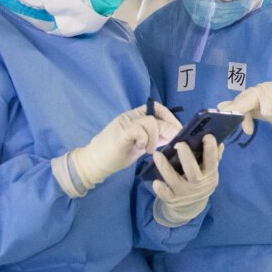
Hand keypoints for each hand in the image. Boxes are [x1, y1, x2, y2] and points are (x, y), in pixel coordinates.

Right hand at [54, 103, 178, 197]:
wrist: (93, 163)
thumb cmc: (115, 155)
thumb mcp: (139, 146)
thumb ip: (153, 139)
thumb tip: (171, 136)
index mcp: (134, 117)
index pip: (156, 108)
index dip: (169, 117)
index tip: (177, 130)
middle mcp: (130, 117)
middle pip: (156, 115)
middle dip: (169, 129)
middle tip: (171, 142)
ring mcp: (125, 123)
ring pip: (150, 121)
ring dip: (155, 137)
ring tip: (149, 150)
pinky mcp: (121, 132)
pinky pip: (139, 130)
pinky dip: (145, 140)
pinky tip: (141, 149)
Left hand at [152, 134, 224, 226]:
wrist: (191, 207)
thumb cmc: (200, 181)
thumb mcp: (209, 171)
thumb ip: (214, 157)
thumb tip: (219, 142)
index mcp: (209, 174)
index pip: (212, 161)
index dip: (211, 149)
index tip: (207, 136)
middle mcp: (198, 184)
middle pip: (193, 172)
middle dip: (186, 157)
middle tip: (179, 144)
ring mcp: (185, 192)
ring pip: (175, 180)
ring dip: (165, 168)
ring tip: (157, 154)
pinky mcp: (173, 199)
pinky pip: (166, 195)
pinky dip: (161, 190)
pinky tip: (156, 182)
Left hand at [217, 81, 271, 135]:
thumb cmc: (269, 102)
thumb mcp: (254, 107)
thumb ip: (239, 108)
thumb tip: (219, 106)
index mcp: (249, 95)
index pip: (238, 102)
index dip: (231, 108)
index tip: (220, 111)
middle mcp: (257, 91)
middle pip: (247, 102)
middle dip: (239, 111)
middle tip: (239, 124)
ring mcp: (270, 92)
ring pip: (268, 113)